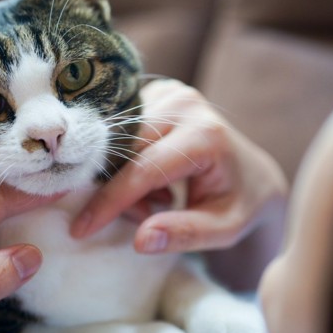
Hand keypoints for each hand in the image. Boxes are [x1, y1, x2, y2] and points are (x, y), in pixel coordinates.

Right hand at [72, 79, 287, 255]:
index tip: (80, 229)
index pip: (143, 169)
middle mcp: (184, 104)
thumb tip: (140, 240)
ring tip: (158, 198)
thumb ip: (185, 235)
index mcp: (205, 135)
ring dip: (123, 177)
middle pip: (123, 152)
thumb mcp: (223, 230)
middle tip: (144, 216)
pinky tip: (151, 177)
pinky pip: (119, 132)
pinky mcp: (155, 92)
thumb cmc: (238, 205)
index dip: (110, 201)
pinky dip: (125, 161)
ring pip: (116, 142)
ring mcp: (168, 93)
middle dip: (119, 192)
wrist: (252, 174)